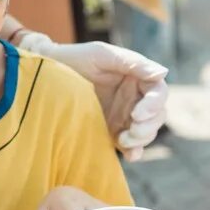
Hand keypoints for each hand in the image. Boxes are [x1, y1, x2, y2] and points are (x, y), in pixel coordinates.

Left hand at [19, 33, 167, 161]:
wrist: (45, 76)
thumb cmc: (74, 59)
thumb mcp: (101, 55)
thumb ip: (131, 63)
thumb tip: (163, 72)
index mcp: (136, 76)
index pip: (158, 92)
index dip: (154, 105)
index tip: (137, 113)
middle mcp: (134, 96)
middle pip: (157, 115)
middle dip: (148, 126)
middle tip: (131, 132)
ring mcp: (124, 115)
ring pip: (147, 131)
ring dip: (141, 139)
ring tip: (123, 141)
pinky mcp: (112, 131)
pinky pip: (130, 144)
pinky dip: (134, 151)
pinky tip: (129, 155)